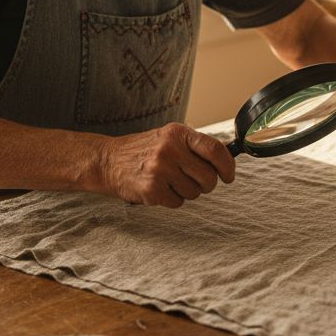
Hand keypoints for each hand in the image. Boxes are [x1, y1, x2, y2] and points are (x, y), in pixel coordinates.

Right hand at [96, 123, 235, 206]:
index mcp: (178, 133)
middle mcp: (169, 149)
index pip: (215, 150)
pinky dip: (172, 199)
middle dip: (206, 184)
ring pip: (195, 192)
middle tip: (193, 180)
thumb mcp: (169, 137)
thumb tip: (228, 159)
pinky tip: (159, 189)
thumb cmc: (144, 150)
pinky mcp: (151, 189)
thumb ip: (195, 146)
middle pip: (208, 177)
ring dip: (187, 192)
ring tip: (169, 181)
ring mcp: (160, 169)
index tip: (228, 176)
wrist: (107, 161)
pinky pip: (178, 203)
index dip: (228, 166)